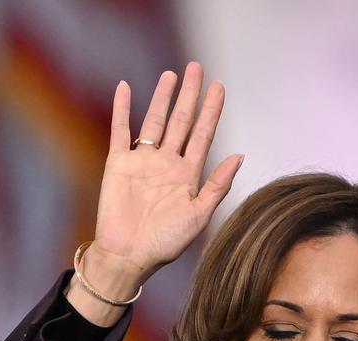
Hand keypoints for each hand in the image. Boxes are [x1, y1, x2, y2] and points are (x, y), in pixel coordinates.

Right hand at [86, 62, 243, 285]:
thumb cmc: (165, 243)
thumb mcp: (199, 215)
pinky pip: (120, 131)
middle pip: (181, 121)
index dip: (211, 111)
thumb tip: (239, 155)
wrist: (129, 256)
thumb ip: (218, 185)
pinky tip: (125, 88)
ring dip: (162, 98)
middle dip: (190, 95)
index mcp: (188, 175)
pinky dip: (121, 109)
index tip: (219, 87)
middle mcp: (166, 163)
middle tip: (197, 67)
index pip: (203, 135)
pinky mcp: (118, 164)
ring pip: (154, 121)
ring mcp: (142, 161)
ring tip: (171, 75)